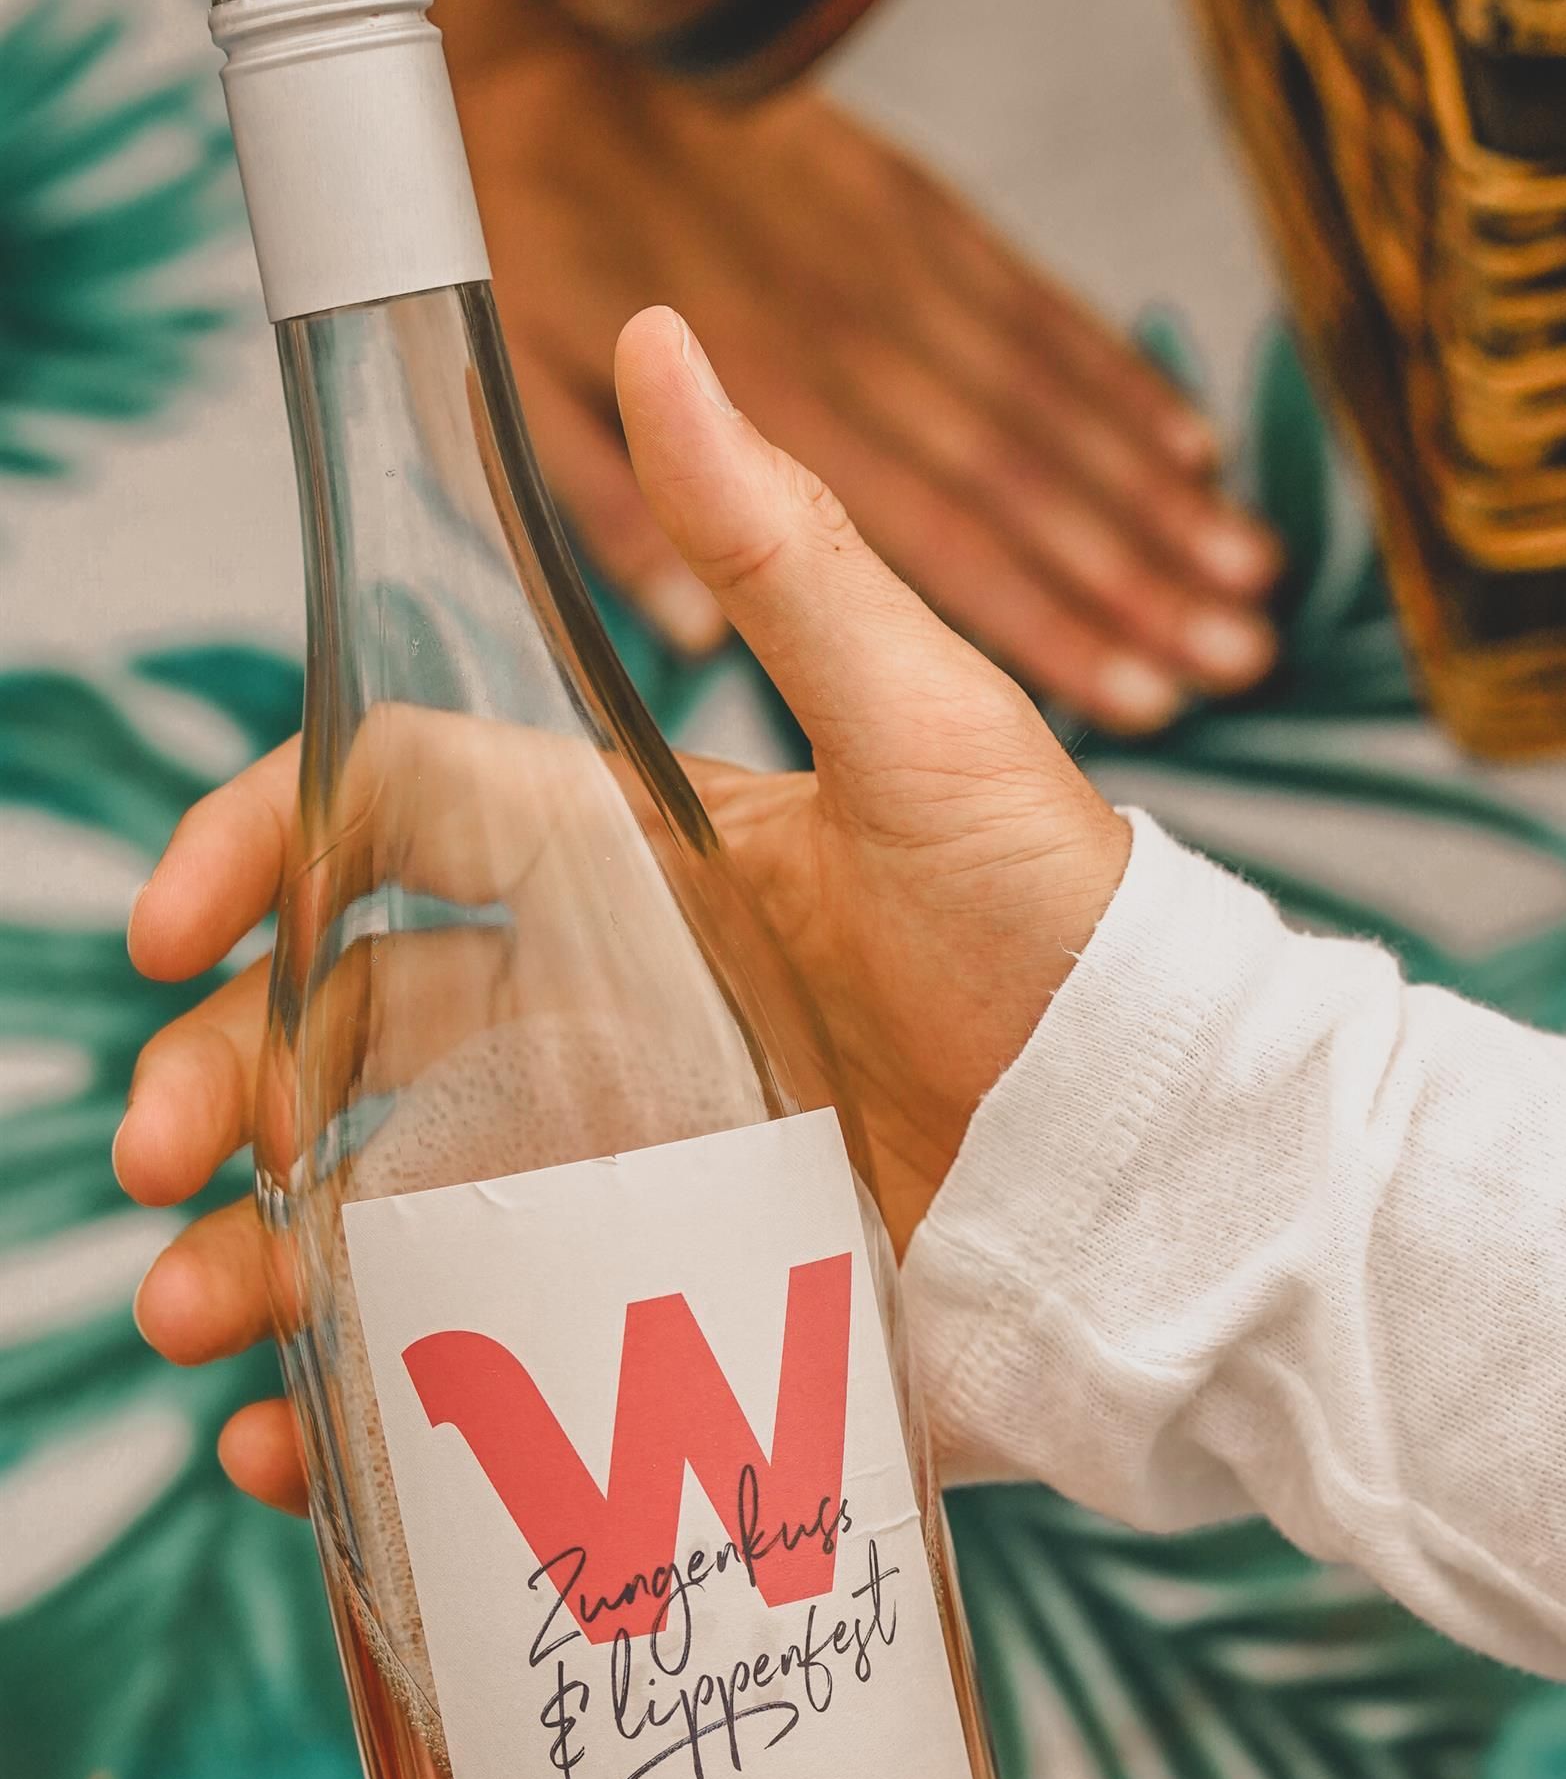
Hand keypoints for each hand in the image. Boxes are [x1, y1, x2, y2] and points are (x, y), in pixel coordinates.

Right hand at [118, 301, 1132, 1511]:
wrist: (1191, 1182)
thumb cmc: (1083, 941)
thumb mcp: (937, 738)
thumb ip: (788, 557)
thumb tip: (665, 337)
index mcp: (651, 863)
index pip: (401, 819)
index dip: (268, 849)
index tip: (169, 929)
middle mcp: (625, 1014)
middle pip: (355, 1032)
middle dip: (227, 1085)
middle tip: (162, 1163)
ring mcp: (648, 1172)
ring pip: (394, 1202)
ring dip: (265, 1257)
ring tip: (198, 1317)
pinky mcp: (686, 1317)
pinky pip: (499, 1358)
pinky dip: (376, 1400)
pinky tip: (299, 1441)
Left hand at [458, 30, 1278, 729]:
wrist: (548, 25)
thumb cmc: (530, 229)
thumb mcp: (527, 387)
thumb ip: (615, 518)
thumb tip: (688, 641)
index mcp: (766, 396)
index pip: (932, 537)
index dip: (1045, 622)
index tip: (1141, 698)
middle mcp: (856, 334)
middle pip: (1024, 480)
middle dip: (1141, 578)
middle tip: (1241, 657)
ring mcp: (900, 266)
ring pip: (1052, 401)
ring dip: (1157, 494)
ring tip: (1251, 576)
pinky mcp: (921, 211)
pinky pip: (1039, 308)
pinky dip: (1120, 380)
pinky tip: (1193, 445)